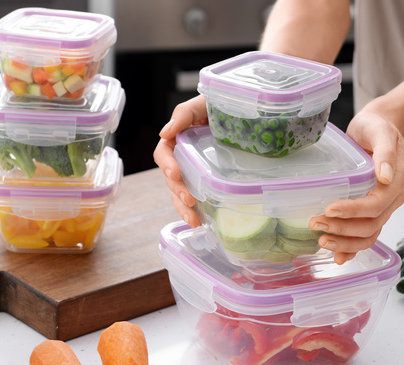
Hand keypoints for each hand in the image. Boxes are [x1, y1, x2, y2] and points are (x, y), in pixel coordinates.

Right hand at [153, 95, 207, 227]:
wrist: (240, 112)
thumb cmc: (218, 105)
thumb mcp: (201, 104)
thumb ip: (183, 115)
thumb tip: (165, 133)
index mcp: (175, 139)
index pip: (163, 154)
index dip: (167, 164)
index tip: (175, 172)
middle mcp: (181, 157)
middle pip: (171, 178)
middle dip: (178, 191)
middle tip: (190, 200)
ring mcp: (192, 170)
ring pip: (180, 192)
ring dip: (183, 207)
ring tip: (194, 220)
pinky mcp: (205, 180)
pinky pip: (195, 197)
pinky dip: (196, 211)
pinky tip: (201, 221)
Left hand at [308, 107, 403, 263]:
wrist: (378, 128)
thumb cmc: (376, 128)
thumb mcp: (381, 131)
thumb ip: (385, 152)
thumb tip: (385, 176)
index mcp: (396, 182)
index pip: (375, 204)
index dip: (353, 210)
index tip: (329, 209)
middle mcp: (392, 199)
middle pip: (370, 225)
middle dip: (342, 229)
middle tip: (314, 224)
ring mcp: (382, 208)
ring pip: (368, 235)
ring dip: (345, 243)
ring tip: (321, 242)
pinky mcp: (371, 212)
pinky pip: (365, 236)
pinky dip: (352, 249)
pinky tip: (337, 258)